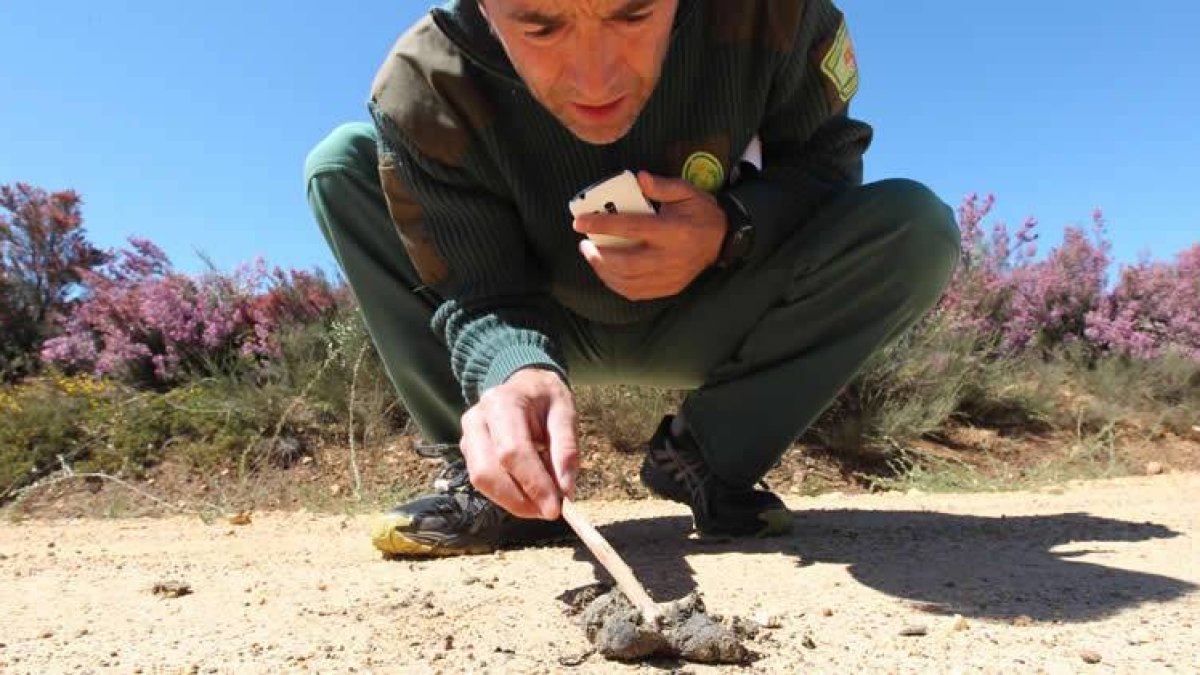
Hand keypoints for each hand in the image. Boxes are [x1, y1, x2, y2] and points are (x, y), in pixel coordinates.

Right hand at [458, 367, 577, 519]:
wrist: (524, 384)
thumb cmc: (546, 398)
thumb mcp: (566, 413)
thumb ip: (567, 450)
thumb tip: (565, 491)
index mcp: (502, 403)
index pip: (512, 452)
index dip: (533, 484)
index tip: (555, 508)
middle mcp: (477, 418)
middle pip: (488, 471)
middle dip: (519, 500)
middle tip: (549, 511)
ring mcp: (467, 435)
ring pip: (481, 481)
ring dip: (513, 501)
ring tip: (541, 501)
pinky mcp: (468, 451)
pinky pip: (483, 481)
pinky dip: (507, 494)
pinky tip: (528, 490)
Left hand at [573, 171, 726, 300]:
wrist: (724, 240)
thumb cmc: (701, 213)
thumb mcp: (687, 192)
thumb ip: (662, 186)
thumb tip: (639, 178)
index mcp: (673, 230)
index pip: (631, 228)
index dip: (602, 225)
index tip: (580, 222)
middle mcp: (670, 257)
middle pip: (627, 263)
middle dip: (599, 256)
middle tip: (585, 245)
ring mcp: (670, 276)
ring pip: (629, 282)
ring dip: (604, 271)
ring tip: (593, 257)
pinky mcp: (669, 288)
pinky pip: (637, 293)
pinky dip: (617, 285)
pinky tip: (608, 273)